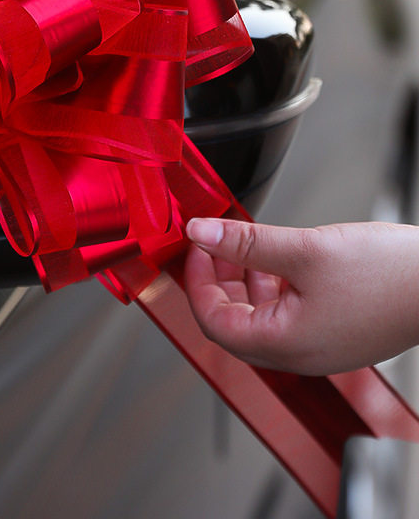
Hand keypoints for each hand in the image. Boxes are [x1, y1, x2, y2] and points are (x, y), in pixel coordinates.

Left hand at [183, 217, 418, 374]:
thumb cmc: (392, 275)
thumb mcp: (305, 250)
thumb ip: (246, 243)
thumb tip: (201, 233)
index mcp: (285, 344)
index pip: (213, 322)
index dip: (197, 282)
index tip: (194, 247)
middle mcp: (298, 353)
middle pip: (233, 321)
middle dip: (216, 280)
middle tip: (211, 244)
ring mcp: (317, 345)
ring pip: (258, 316)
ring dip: (242, 280)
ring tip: (239, 244)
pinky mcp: (333, 332)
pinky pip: (285, 313)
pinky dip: (270, 286)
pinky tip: (274, 258)